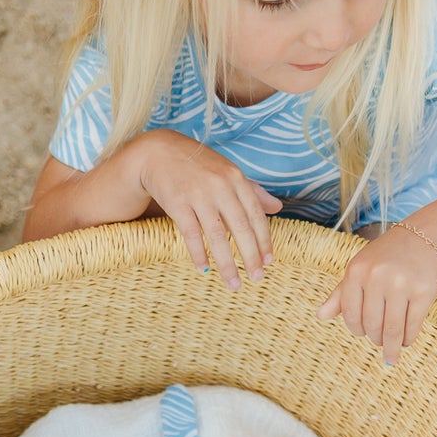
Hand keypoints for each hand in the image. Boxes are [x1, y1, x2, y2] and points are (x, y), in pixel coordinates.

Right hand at [132, 131, 281, 289]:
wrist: (158, 152)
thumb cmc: (198, 165)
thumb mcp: (228, 173)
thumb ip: (253, 191)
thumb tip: (278, 208)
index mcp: (236, 178)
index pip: (255, 214)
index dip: (264, 240)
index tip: (269, 261)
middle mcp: (220, 186)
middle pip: (240, 227)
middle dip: (250, 256)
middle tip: (257, 278)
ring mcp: (198, 195)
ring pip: (216, 236)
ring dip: (226, 263)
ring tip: (234, 284)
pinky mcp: (177, 203)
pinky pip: (190, 234)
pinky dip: (198, 254)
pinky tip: (204, 270)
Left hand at [317, 224, 436, 363]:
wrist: (424, 238)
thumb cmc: (386, 258)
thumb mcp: (359, 269)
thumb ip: (340, 294)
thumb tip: (320, 316)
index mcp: (357, 271)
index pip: (350, 314)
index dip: (356, 329)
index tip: (363, 334)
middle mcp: (377, 276)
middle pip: (372, 324)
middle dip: (375, 339)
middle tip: (380, 342)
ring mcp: (401, 283)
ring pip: (392, 329)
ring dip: (391, 346)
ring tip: (392, 352)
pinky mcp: (424, 290)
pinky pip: (412, 325)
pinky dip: (408, 338)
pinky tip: (406, 341)